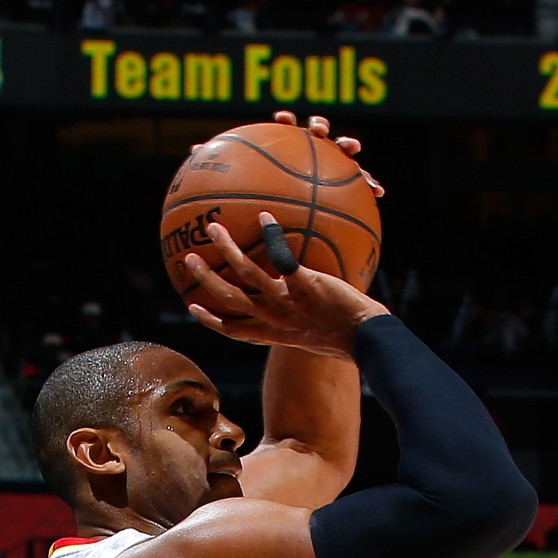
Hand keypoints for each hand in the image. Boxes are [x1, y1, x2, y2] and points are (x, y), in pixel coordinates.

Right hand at [179, 216, 385, 355]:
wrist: (368, 340)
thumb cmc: (349, 337)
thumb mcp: (317, 333)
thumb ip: (303, 314)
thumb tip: (304, 292)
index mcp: (274, 333)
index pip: (234, 329)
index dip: (211, 319)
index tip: (193, 305)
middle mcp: (274, 318)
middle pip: (229, 299)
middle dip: (206, 279)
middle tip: (189, 259)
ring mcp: (288, 302)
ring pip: (246, 275)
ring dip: (227, 251)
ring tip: (214, 228)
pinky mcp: (305, 286)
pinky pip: (282, 259)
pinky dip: (272, 238)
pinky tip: (265, 217)